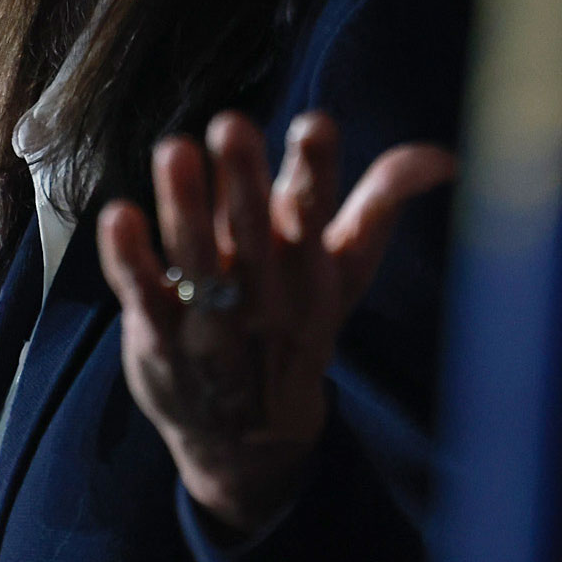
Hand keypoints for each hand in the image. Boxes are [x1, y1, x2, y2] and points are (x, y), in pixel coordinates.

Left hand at [97, 110, 454, 537]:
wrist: (248, 437)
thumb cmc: (296, 324)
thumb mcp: (343, 271)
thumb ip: (381, 204)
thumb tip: (443, 157)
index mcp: (307, 267)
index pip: (317, 213)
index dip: (317, 170)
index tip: (315, 124)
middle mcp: (262, 290)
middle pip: (253, 230)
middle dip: (244, 179)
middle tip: (232, 124)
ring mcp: (208, 315)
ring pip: (195, 257)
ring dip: (184, 206)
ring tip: (173, 149)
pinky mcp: (158, 333)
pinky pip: (142, 292)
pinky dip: (129, 258)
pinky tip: (118, 216)